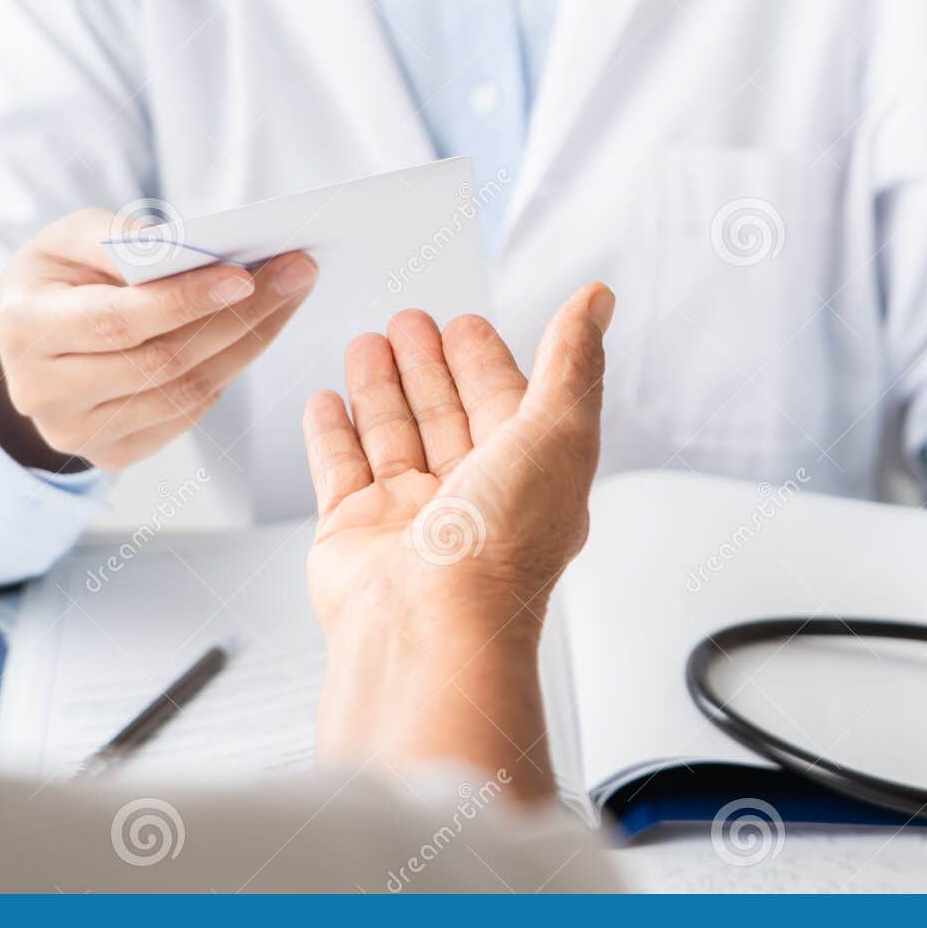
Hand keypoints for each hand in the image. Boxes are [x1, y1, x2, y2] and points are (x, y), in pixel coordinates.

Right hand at [0, 208, 317, 471]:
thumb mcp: (71, 238)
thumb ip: (123, 239)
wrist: (27, 337)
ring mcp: (76, 431)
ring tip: (288, 296)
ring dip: (248, 344)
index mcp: (25, 328)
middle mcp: (44, 391)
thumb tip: (196, 250)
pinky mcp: (109, 454)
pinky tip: (255, 332)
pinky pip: (185, 416)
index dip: (184, 301)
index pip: (118, 322)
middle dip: (239, 317)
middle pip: (162, 362)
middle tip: (295, 274)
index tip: (245, 275)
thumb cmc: (57, 276)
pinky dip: (226, 372)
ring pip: (183, 394)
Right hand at [302, 283, 613, 796]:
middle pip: (446, 414)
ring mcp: (409, 516)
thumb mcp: (560, 428)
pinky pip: (339, 468)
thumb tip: (599, 301)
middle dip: (428, 365)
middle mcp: (470, 498)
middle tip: (411, 321)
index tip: (466, 324)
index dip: (486, 361)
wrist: (430, 626)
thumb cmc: (502, 544)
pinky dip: (332, 432)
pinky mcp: (353, 531)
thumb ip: (573, 359)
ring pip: (393, 435)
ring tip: (367, 342)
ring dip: (381, 387)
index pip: (506, 403)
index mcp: (528, 477)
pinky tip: (328, 401)